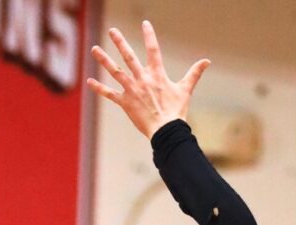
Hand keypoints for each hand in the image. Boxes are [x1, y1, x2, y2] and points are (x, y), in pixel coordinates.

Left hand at [87, 21, 209, 138]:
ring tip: (94, 49)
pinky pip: (110, 94)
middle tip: (112, 30)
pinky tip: (89, 81)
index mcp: (157, 74)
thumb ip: (194, 73)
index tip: (145, 23)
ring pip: (115, 71)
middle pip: (129, 56)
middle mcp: (142, 79)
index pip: (153, 49)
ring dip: (104, 60)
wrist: (165, 130)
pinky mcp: (125, 103)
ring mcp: (132, 90)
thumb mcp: (186, 90)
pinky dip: (99, 88)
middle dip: (120, 42)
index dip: (149, 35)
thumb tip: (207, 61)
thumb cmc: (176, 111)